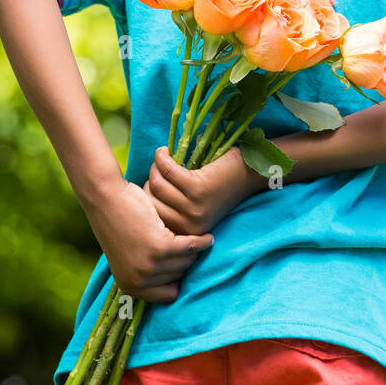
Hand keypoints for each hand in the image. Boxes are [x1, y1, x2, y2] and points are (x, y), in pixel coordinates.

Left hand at [82, 175, 213, 302]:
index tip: (186, 269)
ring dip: (195, 250)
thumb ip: (147, 273)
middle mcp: (139, 280)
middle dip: (186, 260)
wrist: (107, 199)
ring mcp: (149, 265)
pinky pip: (190, 247)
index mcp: (130, 286)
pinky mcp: (160, 247)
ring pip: (186, 261)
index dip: (178, 281)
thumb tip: (177, 282)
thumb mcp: (128, 257)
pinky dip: (202, 241)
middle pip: (179, 276)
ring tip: (200, 240)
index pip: (168, 294)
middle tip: (191, 246)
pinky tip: (207, 237)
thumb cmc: (118, 224)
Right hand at [144, 147, 260, 236]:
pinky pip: (167, 171)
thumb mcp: (193, 207)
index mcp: (187, 232)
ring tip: (162, 158)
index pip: (151, 216)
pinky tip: (165, 152)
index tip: (150, 181)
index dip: (146, 195)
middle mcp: (189, 225)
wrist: (249, 173)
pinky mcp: (197, 189)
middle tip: (157, 169)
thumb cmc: (220, 186)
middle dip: (149, 180)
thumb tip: (136, 202)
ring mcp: (193, 208)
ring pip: (157, 184)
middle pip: (150, 200)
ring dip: (155, 167)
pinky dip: (162, 158)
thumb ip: (170, 210)